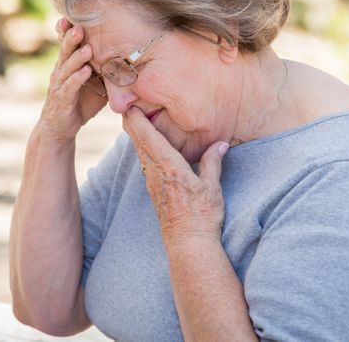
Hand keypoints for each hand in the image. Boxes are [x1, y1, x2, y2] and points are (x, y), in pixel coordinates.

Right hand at [38, 18, 106, 141]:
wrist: (61, 128)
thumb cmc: (79, 102)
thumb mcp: (95, 83)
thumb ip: (105, 70)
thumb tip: (130, 58)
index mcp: (68, 64)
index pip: (68, 43)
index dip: (69, 30)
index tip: (74, 15)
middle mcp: (61, 70)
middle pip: (66, 50)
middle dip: (72, 37)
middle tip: (80, 26)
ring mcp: (59, 85)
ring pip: (67, 67)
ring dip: (77, 57)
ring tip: (87, 47)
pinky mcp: (61, 99)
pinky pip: (69, 87)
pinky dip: (77, 79)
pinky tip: (85, 72)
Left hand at [122, 106, 228, 244]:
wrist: (188, 244)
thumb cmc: (202, 216)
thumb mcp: (211, 187)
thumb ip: (212, 162)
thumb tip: (220, 144)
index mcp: (169, 168)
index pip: (148, 138)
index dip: (138, 120)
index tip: (131, 105)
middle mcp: (156, 173)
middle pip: (139, 143)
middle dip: (132, 124)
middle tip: (128, 106)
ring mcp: (152, 183)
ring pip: (140, 153)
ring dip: (137, 136)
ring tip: (135, 121)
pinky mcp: (154, 191)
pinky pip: (145, 164)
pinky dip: (143, 150)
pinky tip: (146, 147)